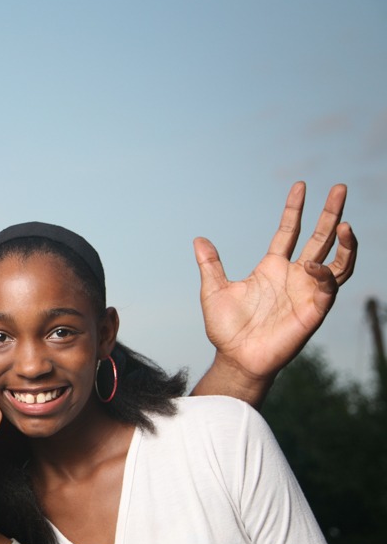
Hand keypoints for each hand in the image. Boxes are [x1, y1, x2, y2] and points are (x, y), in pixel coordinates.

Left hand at [194, 182, 356, 387]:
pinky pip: (328, 287)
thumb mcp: (213, 290)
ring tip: (346, 223)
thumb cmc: (226, 328)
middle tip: (340, 188)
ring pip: (337, 261)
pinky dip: (324, 274)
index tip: (300, 186)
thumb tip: (198, 239)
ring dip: (345, 243)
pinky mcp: (314, 311)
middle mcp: (294, 276)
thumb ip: (210, 264)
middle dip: (332, 214)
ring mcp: (307, 291)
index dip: (296, 209)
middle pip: (321, 239)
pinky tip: (311, 265)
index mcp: (272, 268)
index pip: (289, 231)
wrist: (235, 357)